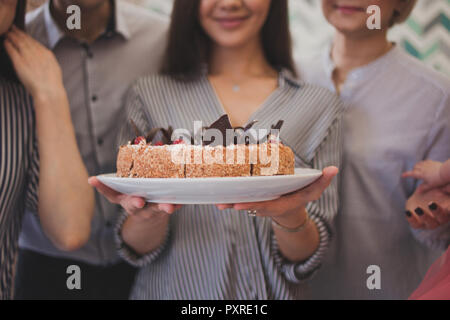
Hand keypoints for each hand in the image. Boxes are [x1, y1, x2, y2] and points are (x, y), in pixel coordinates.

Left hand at [4, 25, 63, 99]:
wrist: (49, 91)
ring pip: (18, 42)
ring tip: (7, 32)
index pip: (35, 42)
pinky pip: (12, 50)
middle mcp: (37, 53)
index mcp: (47, 54)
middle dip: (18, 33)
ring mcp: (28, 57)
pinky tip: (5, 42)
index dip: (27, 36)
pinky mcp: (19, 62)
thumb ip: (48, 62)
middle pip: (26, 39)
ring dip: (12, 36)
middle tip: (12, 27)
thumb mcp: (55, 69)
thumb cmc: (52, 85)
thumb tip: (45, 59)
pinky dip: (8, 45)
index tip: (23, 33)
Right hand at [88, 177, 181, 220]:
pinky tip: (182, 202)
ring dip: (163, 207)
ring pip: (156, 209)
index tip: (100, 184)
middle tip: (139, 202)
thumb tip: (90, 180)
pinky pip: (172, 208)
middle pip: (135, 205)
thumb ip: (107, 187)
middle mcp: (136, 206)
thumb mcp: (120, 195)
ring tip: (169, 206)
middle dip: (136, 203)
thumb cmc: (134, 197)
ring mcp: (151, 210)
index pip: (112, 196)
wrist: (150, 217)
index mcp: (124, 200)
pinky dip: (177, 205)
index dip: (105, 189)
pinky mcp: (165, 210)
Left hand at [215, 166, 337, 226]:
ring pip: (242, 203)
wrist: (290, 207)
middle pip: (251, 206)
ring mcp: (259, 203)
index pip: (267, 206)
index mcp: (281, 204)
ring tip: (217, 201)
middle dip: (237, 204)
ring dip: (230, 202)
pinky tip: (218, 195)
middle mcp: (268, 205)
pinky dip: (230, 197)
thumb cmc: (301, 196)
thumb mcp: (313, 190)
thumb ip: (322, 180)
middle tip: (224, 202)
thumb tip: (333, 170)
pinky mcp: (252, 199)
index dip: (254, 206)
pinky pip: (240, 198)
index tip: (240, 205)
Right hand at [402, 160, 443, 191]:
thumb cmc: (439, 179)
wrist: (446, 172)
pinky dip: (423, 163)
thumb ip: (424, 188)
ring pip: (419, 163)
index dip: (406, 174)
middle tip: (413, 172)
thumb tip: (417, 192)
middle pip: (415, 167)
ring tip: (417, 168)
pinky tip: (425, 164)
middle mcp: (423, 168)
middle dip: (413, 169)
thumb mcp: (431, 185)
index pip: (411, 174)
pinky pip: (425, 161)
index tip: (402, 175)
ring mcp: (427, 164)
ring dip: (417, 165)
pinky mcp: (432, 162)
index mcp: (421, 174)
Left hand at [405, 187, 449, 229]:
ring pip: (431, 224)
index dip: (449, 209)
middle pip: (442, 218)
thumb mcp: (438, 187)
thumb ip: (443, 187)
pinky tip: (408, 212)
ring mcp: (431, 222)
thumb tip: (445, 185)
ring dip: (424, 217)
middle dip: (437, 212)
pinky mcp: (418, 224)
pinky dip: (411, 219)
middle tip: (431, 204)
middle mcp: (442, 218)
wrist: (421, 197)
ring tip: (418, 209)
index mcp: (449, 209)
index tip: (447, 207)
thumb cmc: (434, 191)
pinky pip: (416, 225)